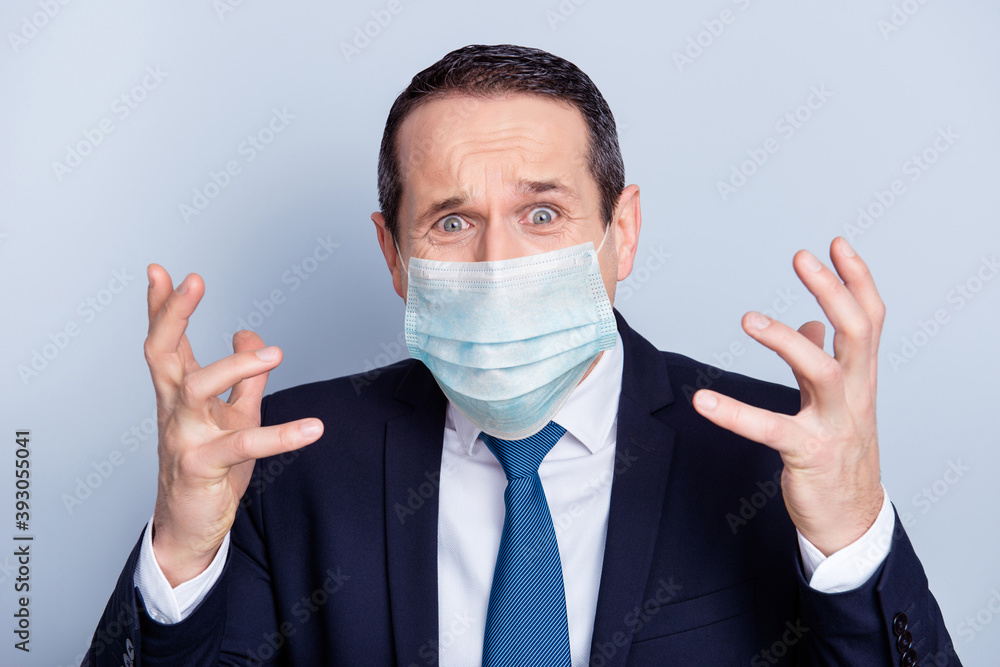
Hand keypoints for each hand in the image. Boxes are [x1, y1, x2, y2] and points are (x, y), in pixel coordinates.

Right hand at [144, 264, 323, 585]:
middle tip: (193, 281)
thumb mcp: (233, 413)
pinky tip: (314, 428)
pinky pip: (244, 444)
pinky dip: (282, 436)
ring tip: (276, 353)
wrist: (191, 524)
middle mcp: (174, 409)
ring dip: (236, 366)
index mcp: (178, 392)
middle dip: (173, 313)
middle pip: (161, 351)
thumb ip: (245, 376)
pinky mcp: (203, 465)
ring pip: (197, 388)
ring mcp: (184, 436)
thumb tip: (250, 333)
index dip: (162, 306)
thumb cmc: (209, 464)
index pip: (165, 341)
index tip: (159, 269)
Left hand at [693, 237, 883, 555]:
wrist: (852, 517)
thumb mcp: (839, 400)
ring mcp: (835, 424)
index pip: (870, 318)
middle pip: (857, 333)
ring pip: (822, 371)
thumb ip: (828, 358)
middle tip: (802, 257)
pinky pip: (770, 428)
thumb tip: (814, 324)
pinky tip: (704, 401)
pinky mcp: (808, 453)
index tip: (837, 244)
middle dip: (832, 291)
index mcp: (861, 377)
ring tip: (749, 318)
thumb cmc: (843, 452)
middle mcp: (856, 395)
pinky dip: (735, 413)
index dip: (857, 280)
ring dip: (785, 341)